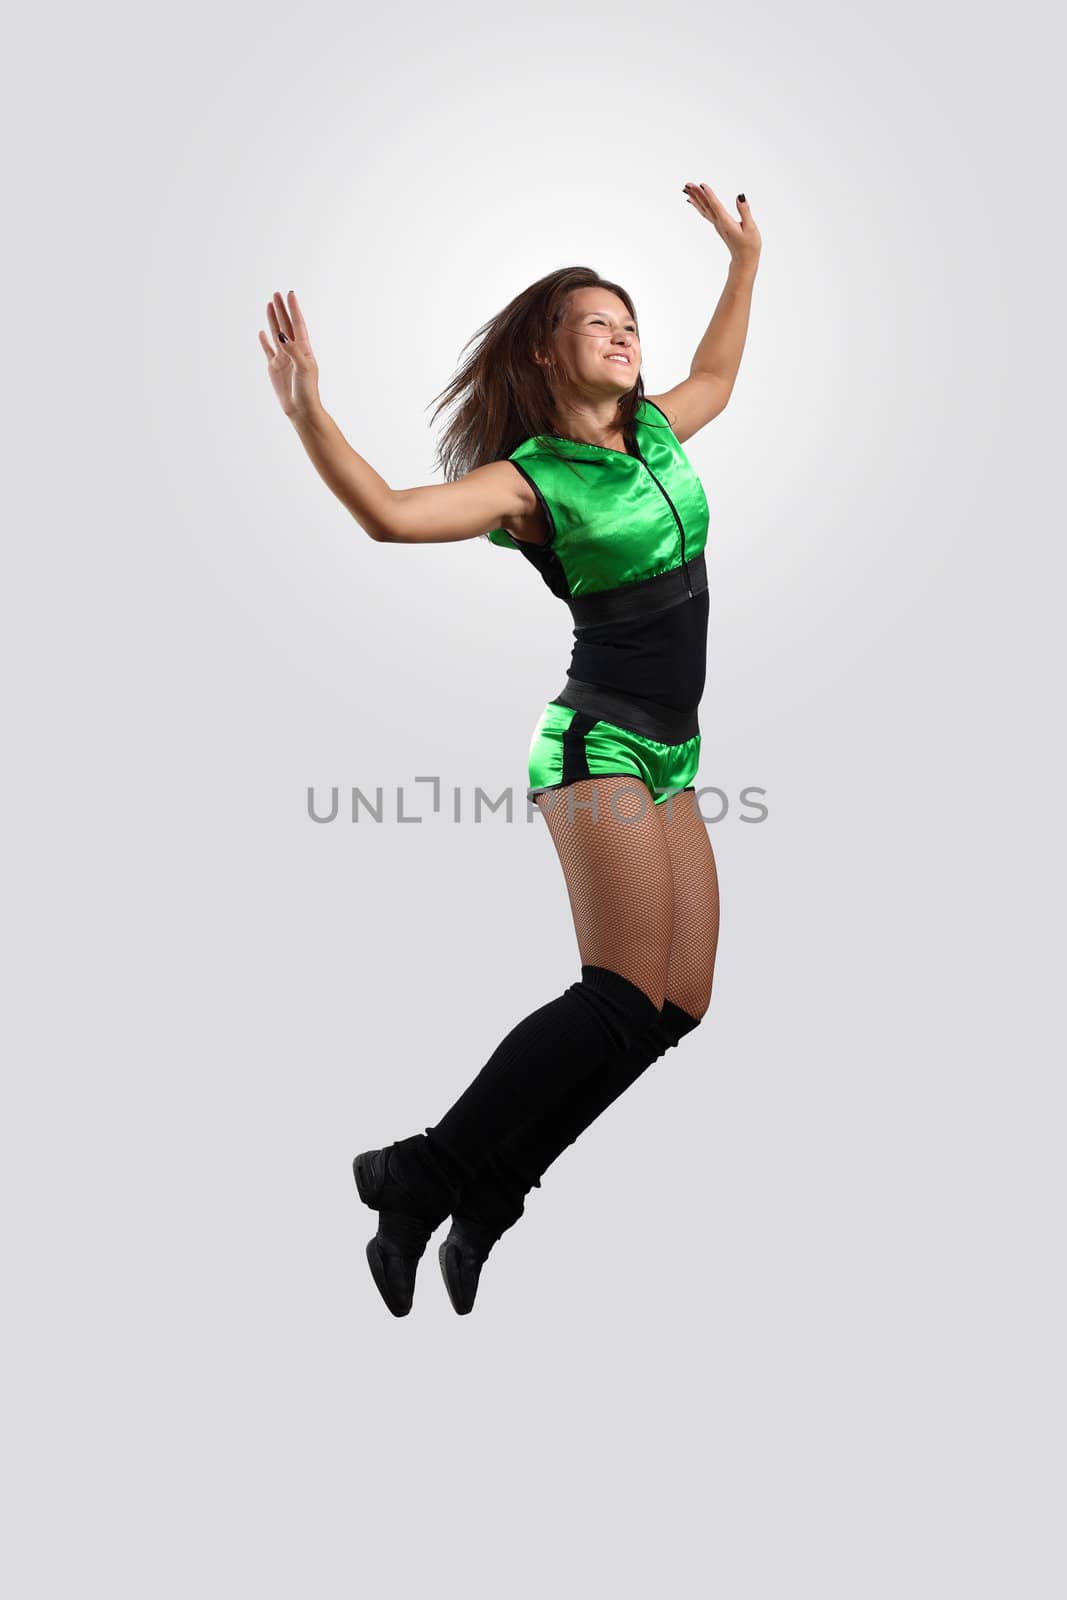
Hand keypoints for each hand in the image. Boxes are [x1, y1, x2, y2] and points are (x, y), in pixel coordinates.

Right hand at [258, 289, 321, 419]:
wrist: (301, 409)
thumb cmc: (307, 390)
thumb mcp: (304, 368)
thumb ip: (293, 351)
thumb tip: (281, 335)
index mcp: (304, 349)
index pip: (298, 324)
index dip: (294, 309)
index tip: (290, 294)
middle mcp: (293, 350)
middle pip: (286, 325)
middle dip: (281, 309)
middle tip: (276, 294)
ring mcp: (283, 358)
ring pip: (276, 334)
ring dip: (273, 320)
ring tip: (269, 305)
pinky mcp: (274, 367)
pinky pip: (268, 350)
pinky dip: (264, 340)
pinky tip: (262, 331)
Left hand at [683, 182, 760, 271]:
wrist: (744, 260)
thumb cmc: (750, 245)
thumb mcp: (751, 228)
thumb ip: (745, 211)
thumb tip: (740, 197)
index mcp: (726, 223)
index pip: (715, 206)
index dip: (709, 195)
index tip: (702, 185)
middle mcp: (719, 223)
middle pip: (706, 206)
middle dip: (697, 194)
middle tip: (688, 184)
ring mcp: (717, 225)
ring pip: (704, 209)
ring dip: (696, 198)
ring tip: (687, 189)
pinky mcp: (718, 226)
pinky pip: (705, 213)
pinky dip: (698, 206)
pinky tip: (692, 201)